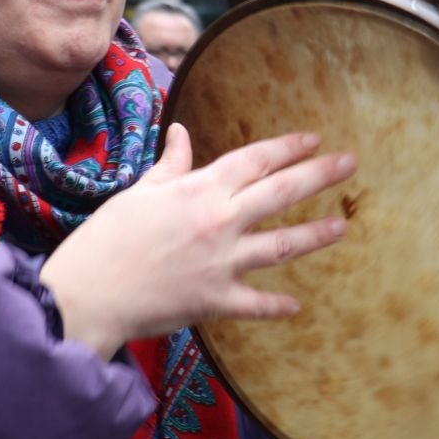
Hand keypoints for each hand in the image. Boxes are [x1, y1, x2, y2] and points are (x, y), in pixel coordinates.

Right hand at [40, 126, 355, 357]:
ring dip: (315, 235)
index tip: (313, 139)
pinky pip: (255, 303)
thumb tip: (181, 133)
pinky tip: (297, 306)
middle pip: (281, 192)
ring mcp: (221, 262)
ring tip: (343, 225)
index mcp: (199, 189)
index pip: (254, 160)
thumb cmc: (108, 237)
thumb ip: (170, 165)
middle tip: (350, 164)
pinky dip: (277, 306)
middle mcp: (219, 221)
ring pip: (281, 245)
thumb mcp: (139, 191)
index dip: (287, 147)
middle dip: (319, 175)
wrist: (88, 292)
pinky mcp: (215, 300)